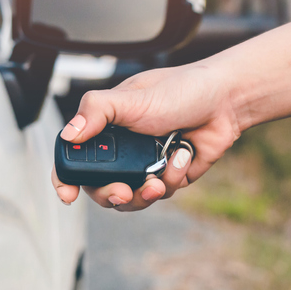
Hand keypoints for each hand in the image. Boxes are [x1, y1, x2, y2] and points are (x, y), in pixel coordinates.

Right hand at [52, 61, 240, 209]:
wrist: (225, 101)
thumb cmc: (179, 90)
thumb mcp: (131, 98)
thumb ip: (96, 112)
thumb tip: (68, 134)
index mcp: (106, 127)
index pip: (75, 157)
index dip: (65, 178)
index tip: (68, 195)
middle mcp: (122, 148)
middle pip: (99, 187)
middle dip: (109, 194)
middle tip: (122, 192)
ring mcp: (144, 165)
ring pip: (130, 198)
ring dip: (142, 194)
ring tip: (157, 181)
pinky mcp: (168, 177)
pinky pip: (160, 193)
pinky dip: (171, 178)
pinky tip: (181, 155)